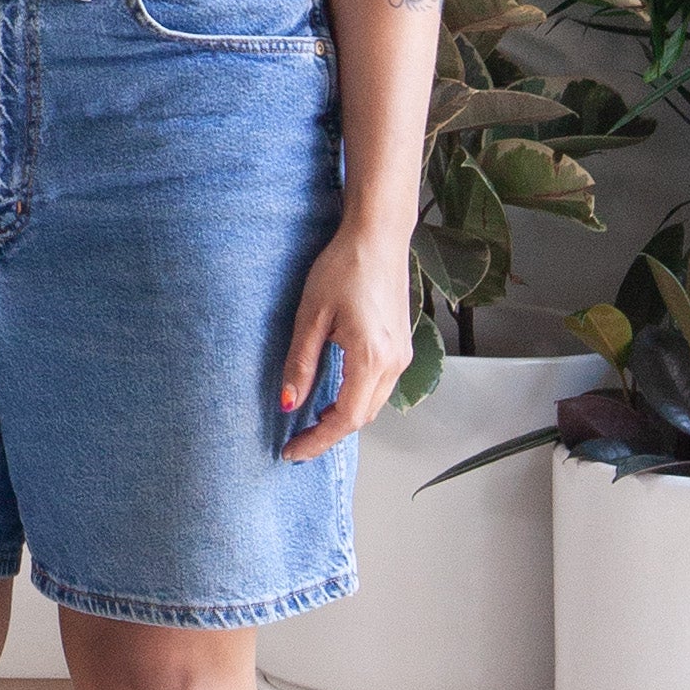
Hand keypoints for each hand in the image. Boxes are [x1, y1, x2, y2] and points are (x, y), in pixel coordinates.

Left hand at [279, 223, 410, 453]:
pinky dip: (357, 398)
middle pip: (362, 417)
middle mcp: (393, 363)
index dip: (318, 440)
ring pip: (373, 404)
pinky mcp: (402, 346)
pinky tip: (334, 393)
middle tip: (296, 439)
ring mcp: (402, 355)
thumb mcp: (311, 315)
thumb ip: (301, 364)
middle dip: (329, 433)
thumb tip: (288, 404)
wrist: (378, 237)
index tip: (292, 451)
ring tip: (310, 420)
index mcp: (370, 357)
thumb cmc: (344, 267)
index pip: (346, 419)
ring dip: (344, 416)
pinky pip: (380, 386)